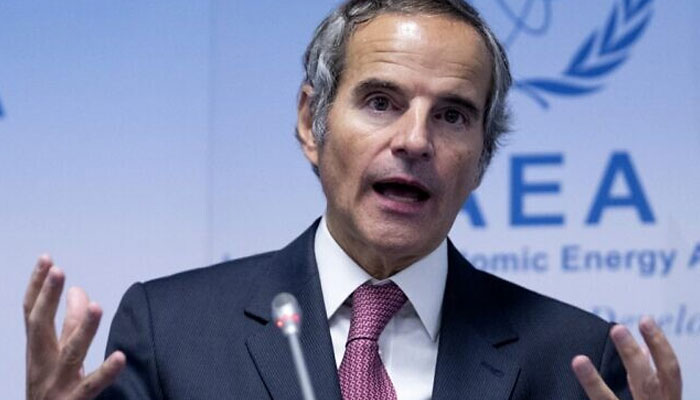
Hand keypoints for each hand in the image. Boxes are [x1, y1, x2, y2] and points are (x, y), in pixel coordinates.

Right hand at [24, 255, 125, 399]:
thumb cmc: (53, 388)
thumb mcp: (56, 353)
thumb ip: (68, 323)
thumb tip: (77, 289)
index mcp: (38, 350)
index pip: (33, 313)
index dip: (38, 286)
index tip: (46, 259)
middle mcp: (43, 364)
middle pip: (41, 327)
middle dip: (48, 298)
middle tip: (58, 270)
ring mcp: (58, 383)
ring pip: (71, 353)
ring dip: (83, 329)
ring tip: (97, 306)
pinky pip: (92, 385)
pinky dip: (105, 371)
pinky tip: (120, 357)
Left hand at [572, 317, 681, 399]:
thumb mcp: (655, 397)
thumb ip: (646, 377)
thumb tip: (642, 348)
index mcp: (666, 399)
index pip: (668, 370)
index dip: (659, 345)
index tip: (646, 319)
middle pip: (645, 383)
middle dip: (631, 356)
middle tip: (617, 329)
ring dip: (594, 382)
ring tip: (579, 361)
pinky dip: (588, 391)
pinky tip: (574, 374)